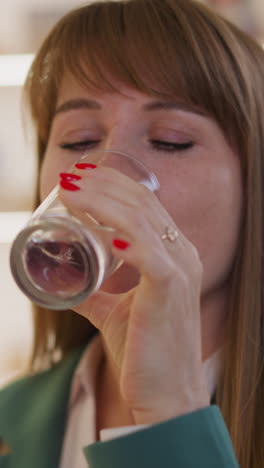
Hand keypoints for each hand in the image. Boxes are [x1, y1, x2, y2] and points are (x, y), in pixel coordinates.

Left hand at [59, 166, 209, 423]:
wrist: (168, 392)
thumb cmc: (145, 351)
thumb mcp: (115, 312)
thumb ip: (93, 293)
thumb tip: (64, 281)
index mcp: (174, 254)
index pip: (145, 205)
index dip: (113, 185)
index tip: (80, 178)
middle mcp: (183, 254)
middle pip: (142, 203)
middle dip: (103, 184)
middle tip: (70, 178)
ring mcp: (180, 269)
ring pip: (141, 219)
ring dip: (103, 200)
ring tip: (72, 190)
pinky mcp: (170, 290)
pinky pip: (148, 253)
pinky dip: (123, 237)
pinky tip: (101, 231)